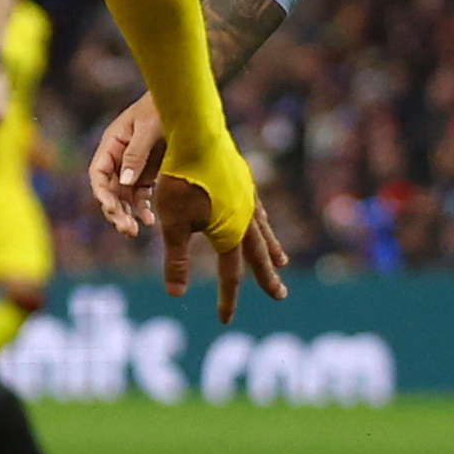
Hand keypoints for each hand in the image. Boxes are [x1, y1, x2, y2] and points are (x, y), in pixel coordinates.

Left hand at [88, 95, 289, 321]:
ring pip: (262, 229)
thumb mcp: (173, 222)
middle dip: (267, 277)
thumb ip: (177, 259)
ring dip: (270, 248)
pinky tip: (259, 218)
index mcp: (230, 232)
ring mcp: (247, 196)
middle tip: (279, 296)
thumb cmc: (180, 178)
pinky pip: (257, 208)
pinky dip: (261, 221)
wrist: (197, 132)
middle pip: (258, 255)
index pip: (230, 274)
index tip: (224, 320)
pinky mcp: (242, 178)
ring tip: (280, 260)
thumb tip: (175, 294)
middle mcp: (246, 217)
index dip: (226, 299)